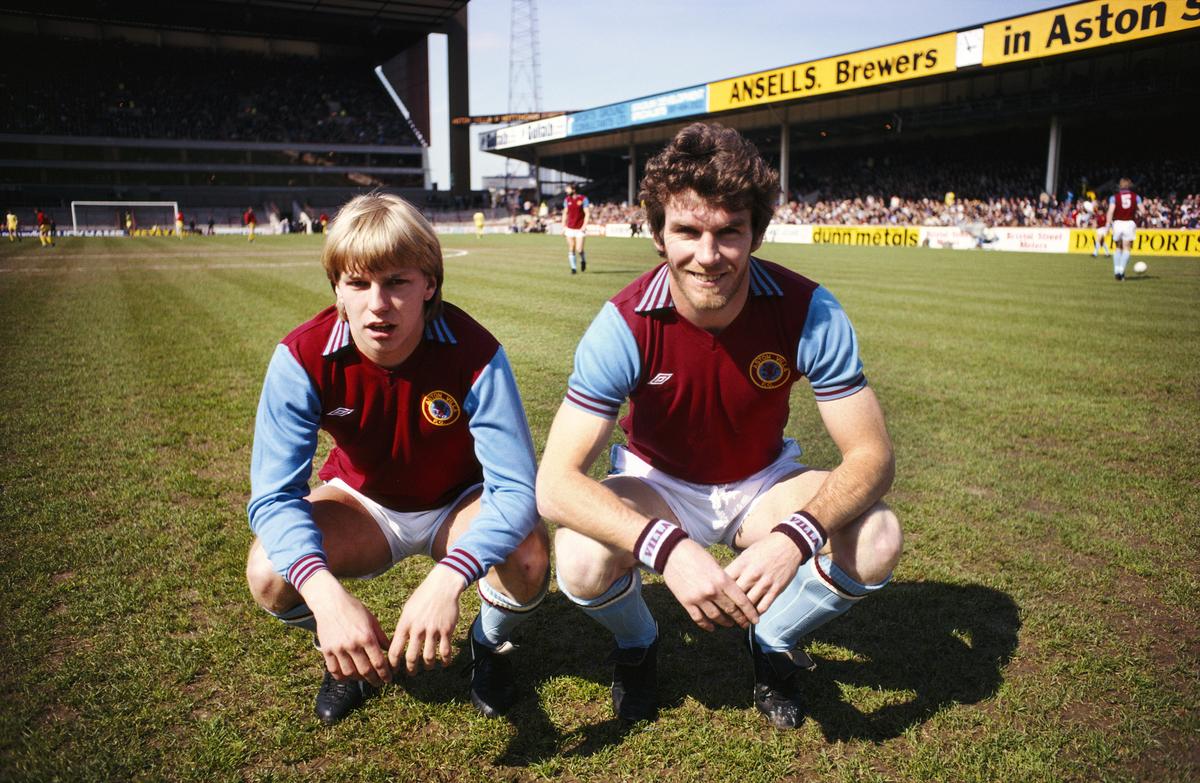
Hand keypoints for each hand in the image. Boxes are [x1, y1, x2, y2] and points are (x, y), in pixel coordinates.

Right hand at [303, 572, 392, 686]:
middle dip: (375, 680)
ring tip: (365, 678)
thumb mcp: (372, 620)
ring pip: (350, 673)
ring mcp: (338, 648)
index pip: (379, 662)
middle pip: (365, 671)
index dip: (385, 674)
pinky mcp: (326, 650)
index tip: (389, 678)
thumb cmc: (354, 609)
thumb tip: (391, 650)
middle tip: (379, 683)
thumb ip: (381, 637)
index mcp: (366, 637)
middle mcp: (352, 645)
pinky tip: (348, 676)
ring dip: (359, 679)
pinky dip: (342, 677)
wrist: (330, 603)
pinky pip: (334, 670)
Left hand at [387, 565, 465, 675]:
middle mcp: (418, 629)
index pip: (395, 650)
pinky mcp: (447, 630)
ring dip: (428, 666)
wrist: (442, 586)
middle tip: (411, 673)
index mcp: (405, 624)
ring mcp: (433, 630)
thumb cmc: (423, 597)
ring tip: (428, 667)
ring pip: (429, 657)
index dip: (393, 664)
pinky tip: (444, 663)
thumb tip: (396, 644)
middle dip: (410, 670)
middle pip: (411, 658)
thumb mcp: (408, 610)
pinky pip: (445, 651)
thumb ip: (403, 627)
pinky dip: (445, 661)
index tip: (394, 669)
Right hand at [661, 538, 759, 630]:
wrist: (672, 553)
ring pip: (716, 617)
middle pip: (731, 611)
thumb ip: (724, 579)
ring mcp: (699, 598)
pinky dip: (706, 625)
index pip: (741, 600)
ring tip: (729, 625)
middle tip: (744, 624)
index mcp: (722, 579)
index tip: (755, 619)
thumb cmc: (695, 554)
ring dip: (725, 623)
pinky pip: (699, 619)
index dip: (750, 612)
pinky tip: (712, 627)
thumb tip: (733, 594)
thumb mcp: (714, 564)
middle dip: (740, 619)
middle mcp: (712, 591)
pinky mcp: (686, 602)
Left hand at [725, 532, 804, 614]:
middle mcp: (752, 574)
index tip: (716, 598)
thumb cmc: (764, 549)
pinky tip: (751, 616)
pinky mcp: (776, 589)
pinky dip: (756, 614)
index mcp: (742, 564)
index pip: (725, 582)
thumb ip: (736, 568)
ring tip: (736, 619)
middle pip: (735, 595)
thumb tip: (723, 581)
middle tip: (723, 613)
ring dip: (742, 614)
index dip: (718, 591)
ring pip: (749, 604)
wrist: (788, 545)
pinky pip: (764, 606)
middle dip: (728, 605)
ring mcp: (765, 583)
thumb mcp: (746, 554)